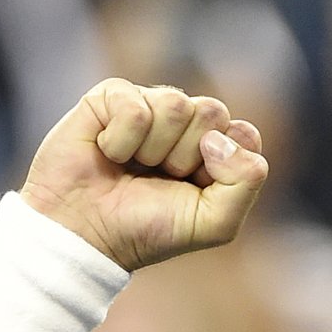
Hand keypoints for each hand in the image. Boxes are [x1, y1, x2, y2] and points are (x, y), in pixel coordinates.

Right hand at [19, 80, 269, 270]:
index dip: (223, 164)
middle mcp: (185, 122)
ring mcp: (148, 105)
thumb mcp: (214, 223)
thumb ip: (246, 182)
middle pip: (212, 112)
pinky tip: (108, 153)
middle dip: (187, 156)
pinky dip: (121, 140)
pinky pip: (135, 107)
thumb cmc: (149, 228)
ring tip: (133, 166)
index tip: (196, 188)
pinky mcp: (110, 97)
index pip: (244, 134)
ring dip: (154, 148)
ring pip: (176, 103)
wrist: (85, 234)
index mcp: (215, 148)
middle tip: (161, 178)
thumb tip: (219, 138)